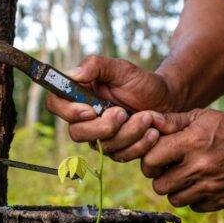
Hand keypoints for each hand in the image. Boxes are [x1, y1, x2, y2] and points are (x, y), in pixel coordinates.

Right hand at [45, 55, 171, 159]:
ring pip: (101, 146)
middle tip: (123, 113)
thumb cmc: (141, 82)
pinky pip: (120, 156)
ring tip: (148, 117)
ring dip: (128, 133)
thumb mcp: (122, 68)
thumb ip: (96, 66)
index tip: (90, 110)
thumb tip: (74, 75)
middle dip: (103, 127)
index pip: (55, 105)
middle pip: (76, 132)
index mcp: (79, 96)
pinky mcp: (115, 150)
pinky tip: (152, 132)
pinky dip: (139, 144)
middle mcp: (84, 119)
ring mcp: (99, 137)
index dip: (68, 111)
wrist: (167, 101)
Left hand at [143, 109, 223, 211]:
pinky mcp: (223, 200)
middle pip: (158, 184)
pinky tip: (199, 183)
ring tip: (183, 175)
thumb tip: (145, 120)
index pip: (150, 160)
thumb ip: (171, 121)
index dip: (148, 158)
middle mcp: (200, 167)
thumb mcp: (201, 116)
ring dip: (174, 188)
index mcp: (191, 143)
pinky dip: (192, 198)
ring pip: (174, 199)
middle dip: (159, 176)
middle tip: (167, 167)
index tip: (155, 155)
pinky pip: (194, 207)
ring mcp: (212, 186)